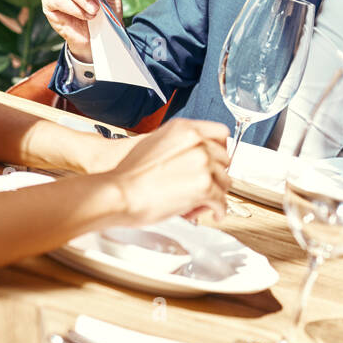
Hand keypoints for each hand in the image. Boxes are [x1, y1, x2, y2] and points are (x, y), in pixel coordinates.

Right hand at [104, 118, 230, 223]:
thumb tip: (192, 155)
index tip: (217, 161)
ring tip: (201, 204)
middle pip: (225, 159)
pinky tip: (213, 213)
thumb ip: (178, 145)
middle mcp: (198, 142)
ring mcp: (203, 164)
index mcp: (185, 129)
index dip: (220, 150)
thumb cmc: (128, 175)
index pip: (221, 133)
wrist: (117, 193)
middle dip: (216, 174)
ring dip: (216, 194)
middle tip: (205, 187)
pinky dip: (219, 210)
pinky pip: (221, 201)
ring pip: (225, 181)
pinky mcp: (205, 187)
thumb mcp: (153, 143)